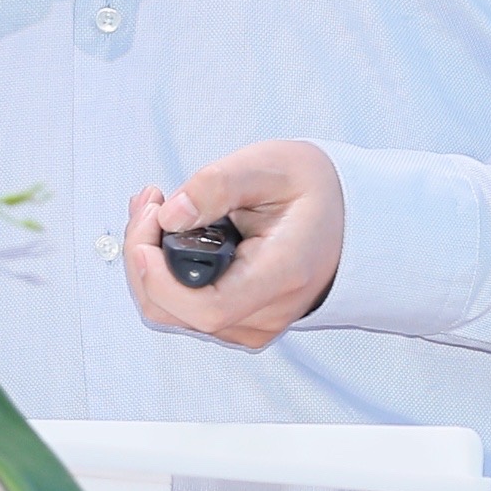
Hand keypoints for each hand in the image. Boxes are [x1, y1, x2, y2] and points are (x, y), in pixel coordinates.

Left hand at [124, 142, 342, 349]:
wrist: (346, 217)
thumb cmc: (315, 191)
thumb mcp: (272, 166)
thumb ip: (218, 185)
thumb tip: (170, 214)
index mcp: (282, 274)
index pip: (208, 308)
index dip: (160, 281)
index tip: (143, 238)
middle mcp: (268, 312)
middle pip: (178, 313)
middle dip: (144, 259)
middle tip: (149, 202)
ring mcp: (254, 323)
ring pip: (173, 314)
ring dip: (148, 264)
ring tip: (155, 208)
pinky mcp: (240, 322)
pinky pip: (184, 310)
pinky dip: (162, 274)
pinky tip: (168, 231)